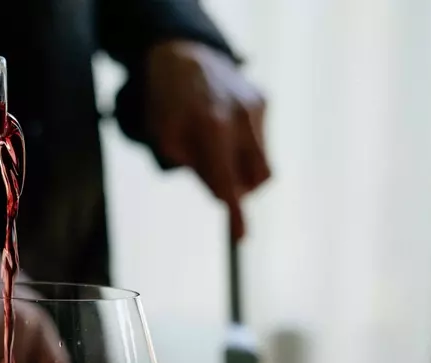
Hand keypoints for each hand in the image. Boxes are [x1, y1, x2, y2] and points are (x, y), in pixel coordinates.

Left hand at [145, 40, 270, 239]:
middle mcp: (242, 116)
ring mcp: (257, 108)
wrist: (184, 56)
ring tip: (217, 147)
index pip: (228, 180)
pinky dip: (244, 146)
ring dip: (242, 169)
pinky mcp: (264, 101)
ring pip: (262, 164)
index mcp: (213, 126)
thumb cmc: (168, 104)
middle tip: (214, 175)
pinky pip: (261, 142)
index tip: (241, 237)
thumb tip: (225, 192)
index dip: (235, 212)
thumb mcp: (166, 139)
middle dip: (239, 188)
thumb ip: (195, 169)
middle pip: (256, 180)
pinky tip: (225, 126)